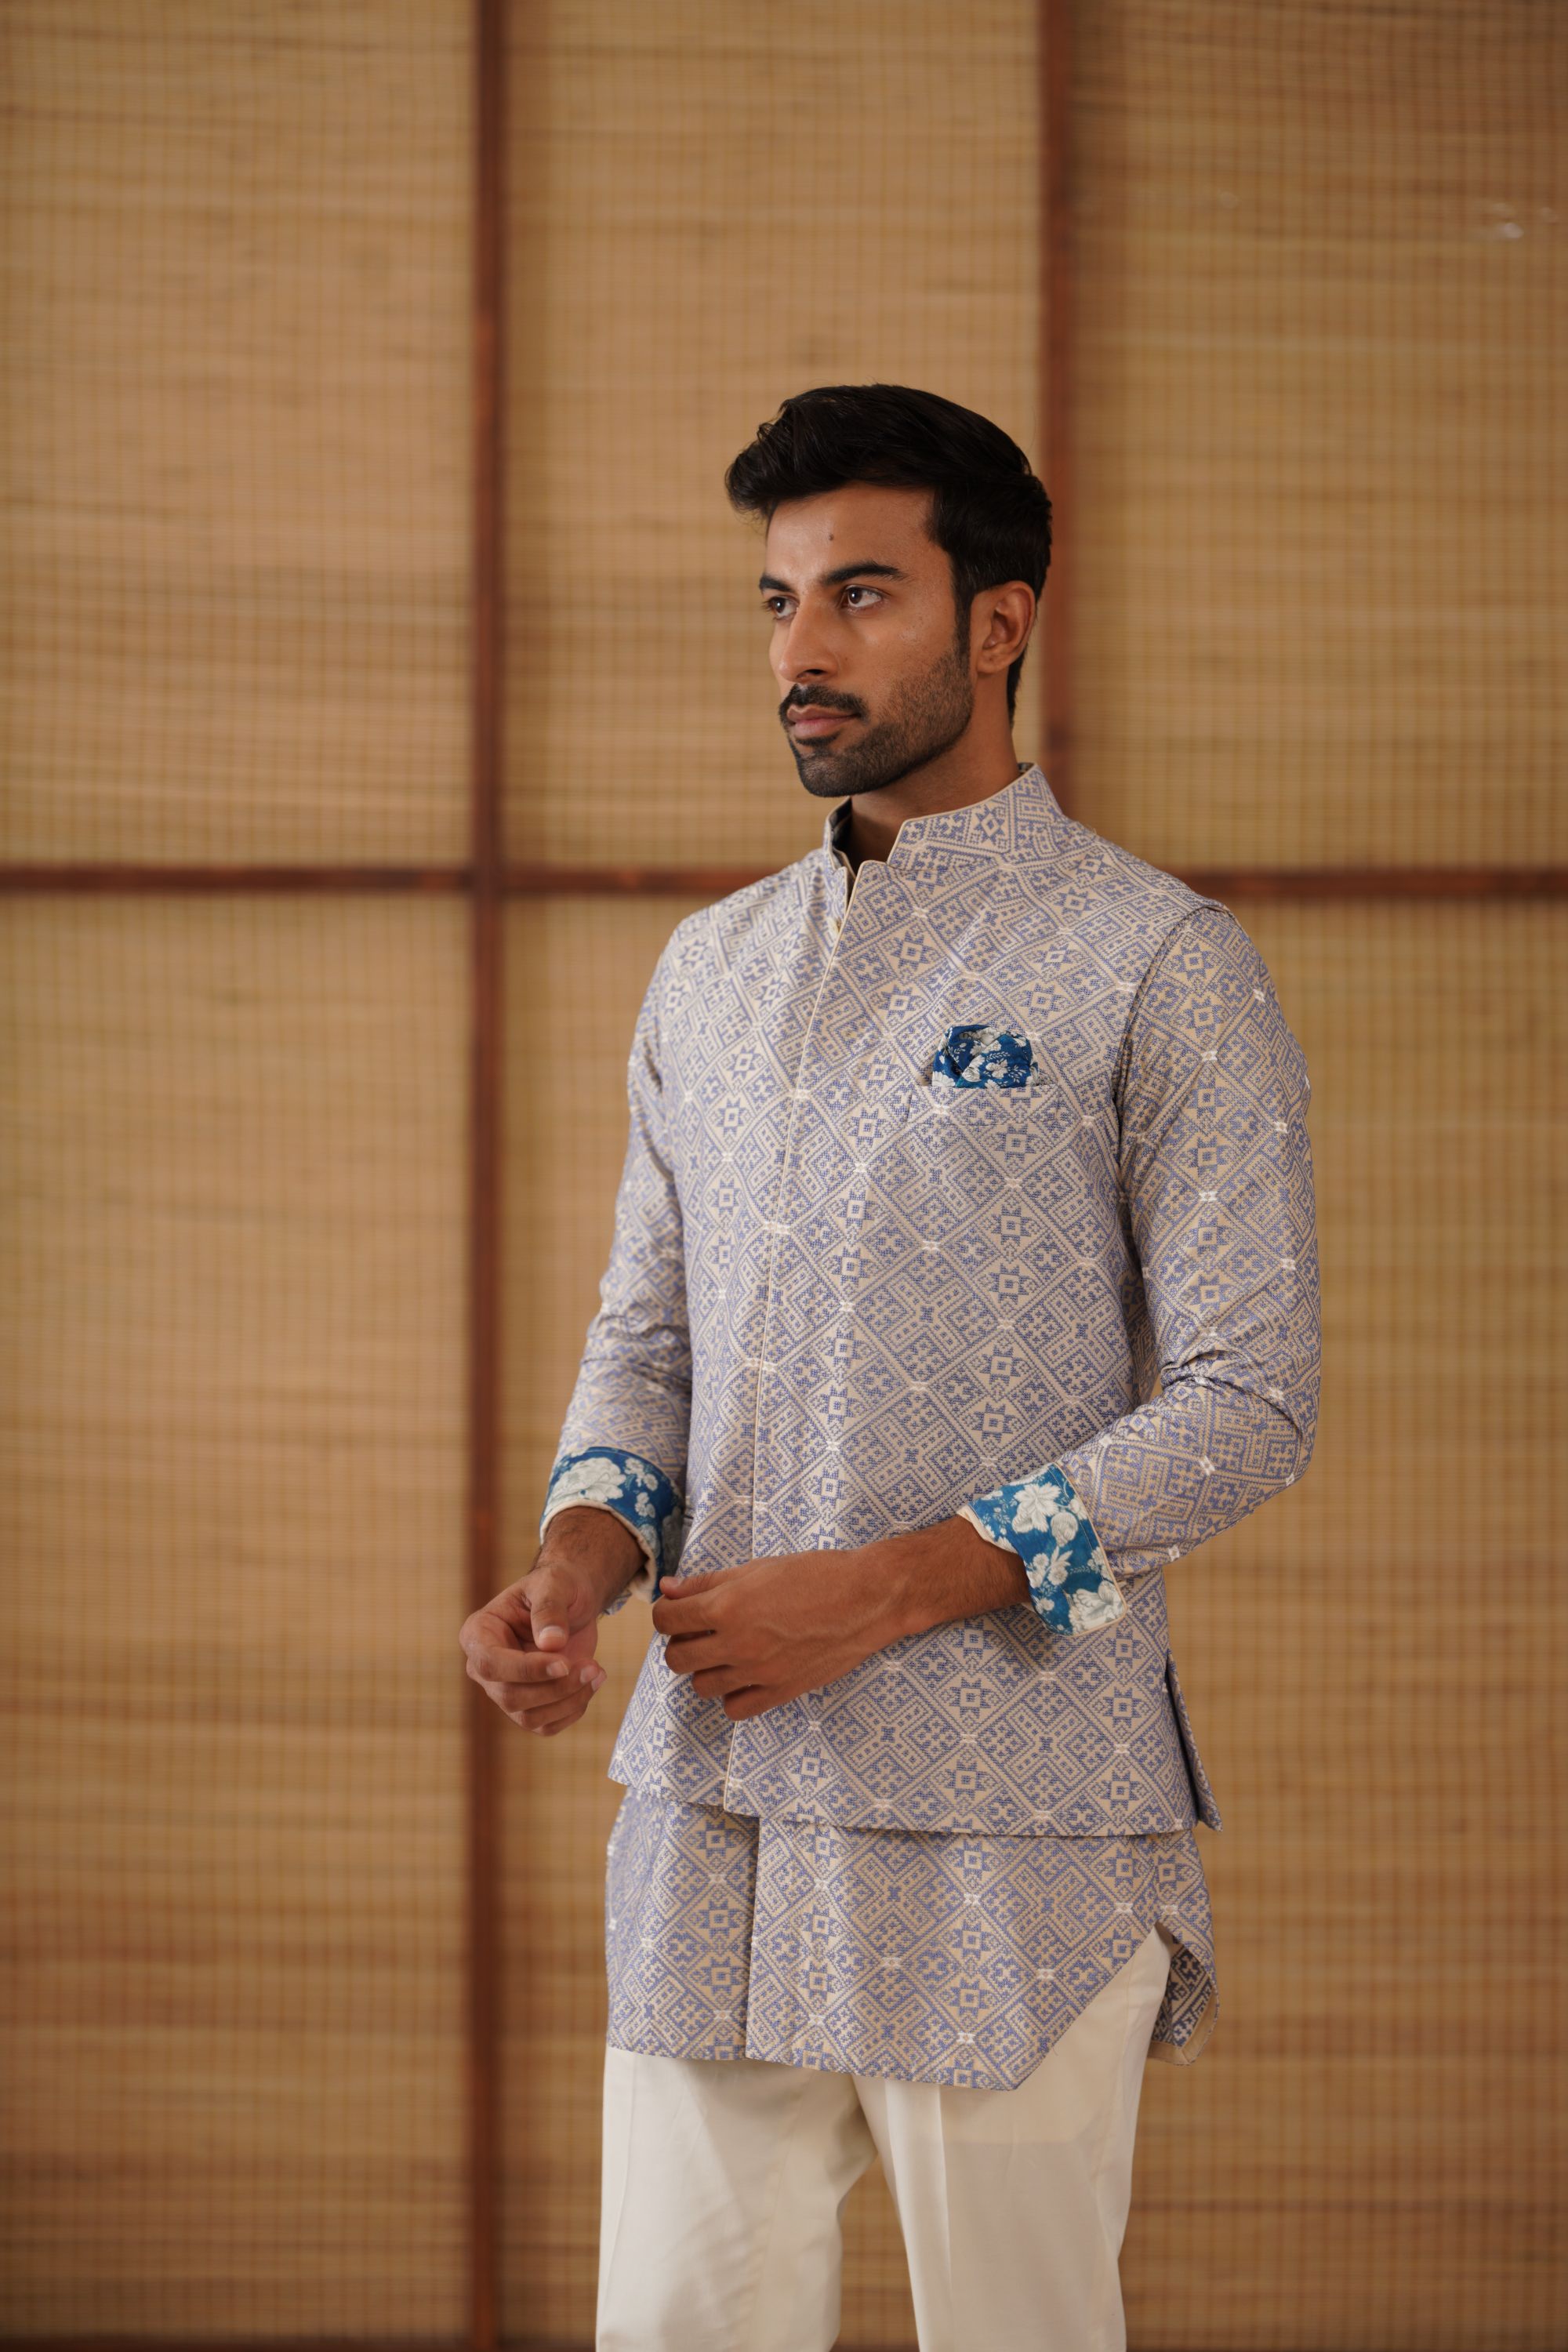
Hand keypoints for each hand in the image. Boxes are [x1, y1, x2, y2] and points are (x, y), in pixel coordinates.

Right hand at [458, 1508, 639, 1736]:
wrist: (573, 1600)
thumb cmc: (558, 1586)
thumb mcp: (555, 1584)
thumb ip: (550, 1609)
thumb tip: (551, 1643)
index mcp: (478, 1634)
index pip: (491, 1664)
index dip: (527, 1670)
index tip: (564, 1663)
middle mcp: (484, 1667)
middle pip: (509, 1696)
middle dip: (555, 1687)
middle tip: (593, 1666)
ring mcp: (504, 1690)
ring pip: (528, 1717)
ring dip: (569, 1700)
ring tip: (597, 1671)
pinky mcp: (528, 1707)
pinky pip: (546, 1725)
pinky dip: (573, 1710)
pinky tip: (591, 1683)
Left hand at [650, 1520, 1029, 1720]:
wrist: (867, 1598)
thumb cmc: (815, 1574)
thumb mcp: (757, 1568)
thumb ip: (707, 1582)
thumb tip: (668, 1589)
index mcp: (727, 1607)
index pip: (666, 1621)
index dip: (666, 1614)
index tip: (678, 1610)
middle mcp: (737, 1644)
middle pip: (676, 1658)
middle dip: (682, 1643)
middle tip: (701, 1631)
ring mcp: (758, 1673)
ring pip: (701, 1687)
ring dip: (706, 1669)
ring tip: (726, 1651)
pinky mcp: (781, 1692)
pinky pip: (735, 1709)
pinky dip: (733, 1695)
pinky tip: (746, 1675)